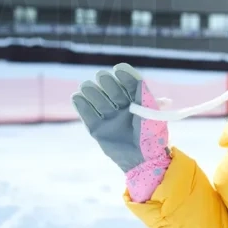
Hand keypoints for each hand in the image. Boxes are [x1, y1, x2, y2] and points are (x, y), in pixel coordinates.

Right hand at [71, 63, 171, 201]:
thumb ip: (143, 96)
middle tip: (101, 75)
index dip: (125, 76)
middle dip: (107, 83)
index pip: (130, 86)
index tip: (118, 68)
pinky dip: (82, 107)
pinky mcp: (99, 131)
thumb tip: (137, 79)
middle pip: (113, 92)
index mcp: (138, 104)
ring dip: (92, 93)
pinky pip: (88, 116)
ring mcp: (110, 120)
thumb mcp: (151, 112)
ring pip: (99, 102)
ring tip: (85, 85)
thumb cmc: (151, 134)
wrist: (144, 159)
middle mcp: (123, 110)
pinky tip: (76, 97)